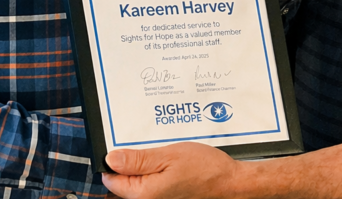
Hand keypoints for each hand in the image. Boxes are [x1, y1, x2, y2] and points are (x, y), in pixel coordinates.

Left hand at [102, 142, 238, 198]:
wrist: (231, 184)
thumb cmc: (205, 169)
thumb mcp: (168, 156)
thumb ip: (137, 159)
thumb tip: (111, 159)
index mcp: (144, 194)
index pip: (113, 180)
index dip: (116, 160)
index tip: (125, 148)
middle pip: (125, 185)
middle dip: (132, 165)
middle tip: (150, 151)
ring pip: (140, 185)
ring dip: (146, 170)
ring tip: (164, 158)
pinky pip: (153, 188)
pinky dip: (157, 176)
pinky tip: (170, 166)